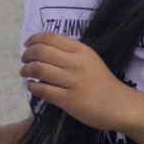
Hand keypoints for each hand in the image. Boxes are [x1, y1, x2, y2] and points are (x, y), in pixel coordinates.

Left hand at [19, 30, 134, 129]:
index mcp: (82, 50)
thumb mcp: (90, 59)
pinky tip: (32, 86)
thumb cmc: (102, 82)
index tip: (27, 44)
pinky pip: (43, 90)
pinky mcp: (69, 100)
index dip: (34, 39)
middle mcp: (77, 63)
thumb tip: (42, 49)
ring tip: (24, 72)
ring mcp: (73, 82)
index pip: (50, 37)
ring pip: (39, 69)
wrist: (119, 105)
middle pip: (41, 52)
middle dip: (27, 54)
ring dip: (26, 70)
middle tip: (24, 59)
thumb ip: (70, 53)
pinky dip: (32, 86)